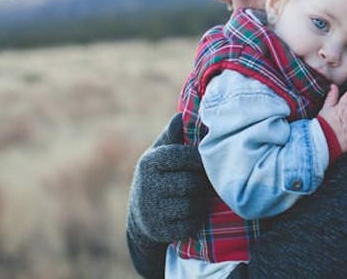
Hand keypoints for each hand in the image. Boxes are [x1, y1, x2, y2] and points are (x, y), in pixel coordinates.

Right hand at [126, 113, 208, 242]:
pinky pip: (191, 223)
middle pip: (193, 183)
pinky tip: (192, 212)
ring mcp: (153, 210)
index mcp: (150, 162)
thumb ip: (173, 135)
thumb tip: (181, 115)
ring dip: (201, 201)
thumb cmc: (159, 175)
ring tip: (198, 197)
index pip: (186, 157)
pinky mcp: (161, 230)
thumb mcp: (160, 153)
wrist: (141, 214)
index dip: (200, 161)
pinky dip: (197, 219)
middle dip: (202, 183)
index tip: (203, 163)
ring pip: (194, 204)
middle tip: (204, 182)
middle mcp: (148, 185)